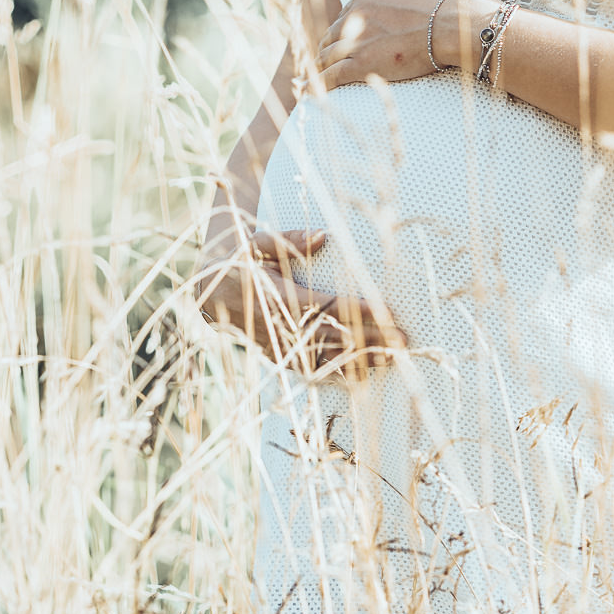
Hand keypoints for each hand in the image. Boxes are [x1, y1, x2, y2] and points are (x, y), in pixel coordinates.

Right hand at [194, 227, 406, 378]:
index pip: (327, 306)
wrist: (209, 293)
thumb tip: (323, 235)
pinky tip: (364, 378)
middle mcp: (281, 327)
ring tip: (394, 360)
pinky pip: (312, 372)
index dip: (358, 310)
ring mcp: (280, 346)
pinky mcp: (281, 358)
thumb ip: (288, 240)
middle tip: (404, 341)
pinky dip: (338, 377)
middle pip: (333, 338)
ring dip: (361, 361)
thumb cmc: (240, 261)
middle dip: (371, 340)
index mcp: (277, 296)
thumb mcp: (257, 243)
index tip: (387, 310)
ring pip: (326, 360)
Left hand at [316, 0, 490, 88]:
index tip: (344, 43)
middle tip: (329, 62)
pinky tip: (313, 91)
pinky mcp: (361, 63)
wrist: (448, 26)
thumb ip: (390, 1)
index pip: (343, 17)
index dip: (343, 33)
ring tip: (317, 78)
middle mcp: (355, 16)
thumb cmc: (440, 10)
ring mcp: (356, 39)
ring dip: (322, 67)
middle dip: (330, 50)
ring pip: (327, 55)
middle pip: (331, 36)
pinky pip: (332, 75)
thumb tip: (393, 5)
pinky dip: (320, 83)